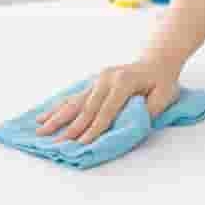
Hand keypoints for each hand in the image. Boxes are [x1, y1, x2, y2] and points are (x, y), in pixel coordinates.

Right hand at [34, 59, 180, 144]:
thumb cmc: (162, 80)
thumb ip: (149, 110)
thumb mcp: (165, 95)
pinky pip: (73, 97)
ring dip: (56, 117)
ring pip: (74, 101)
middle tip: (55, 143)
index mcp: (123, 82)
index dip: (93, 129)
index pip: (106, 111)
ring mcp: (98, 79)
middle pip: (85, 107)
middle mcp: (106, 79)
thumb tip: (131, 125)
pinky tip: (43, 116)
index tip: (81, 144)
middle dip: (70, 127)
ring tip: (40, 129)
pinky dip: (58, 107)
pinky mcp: (93, 82)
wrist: (156, 60)